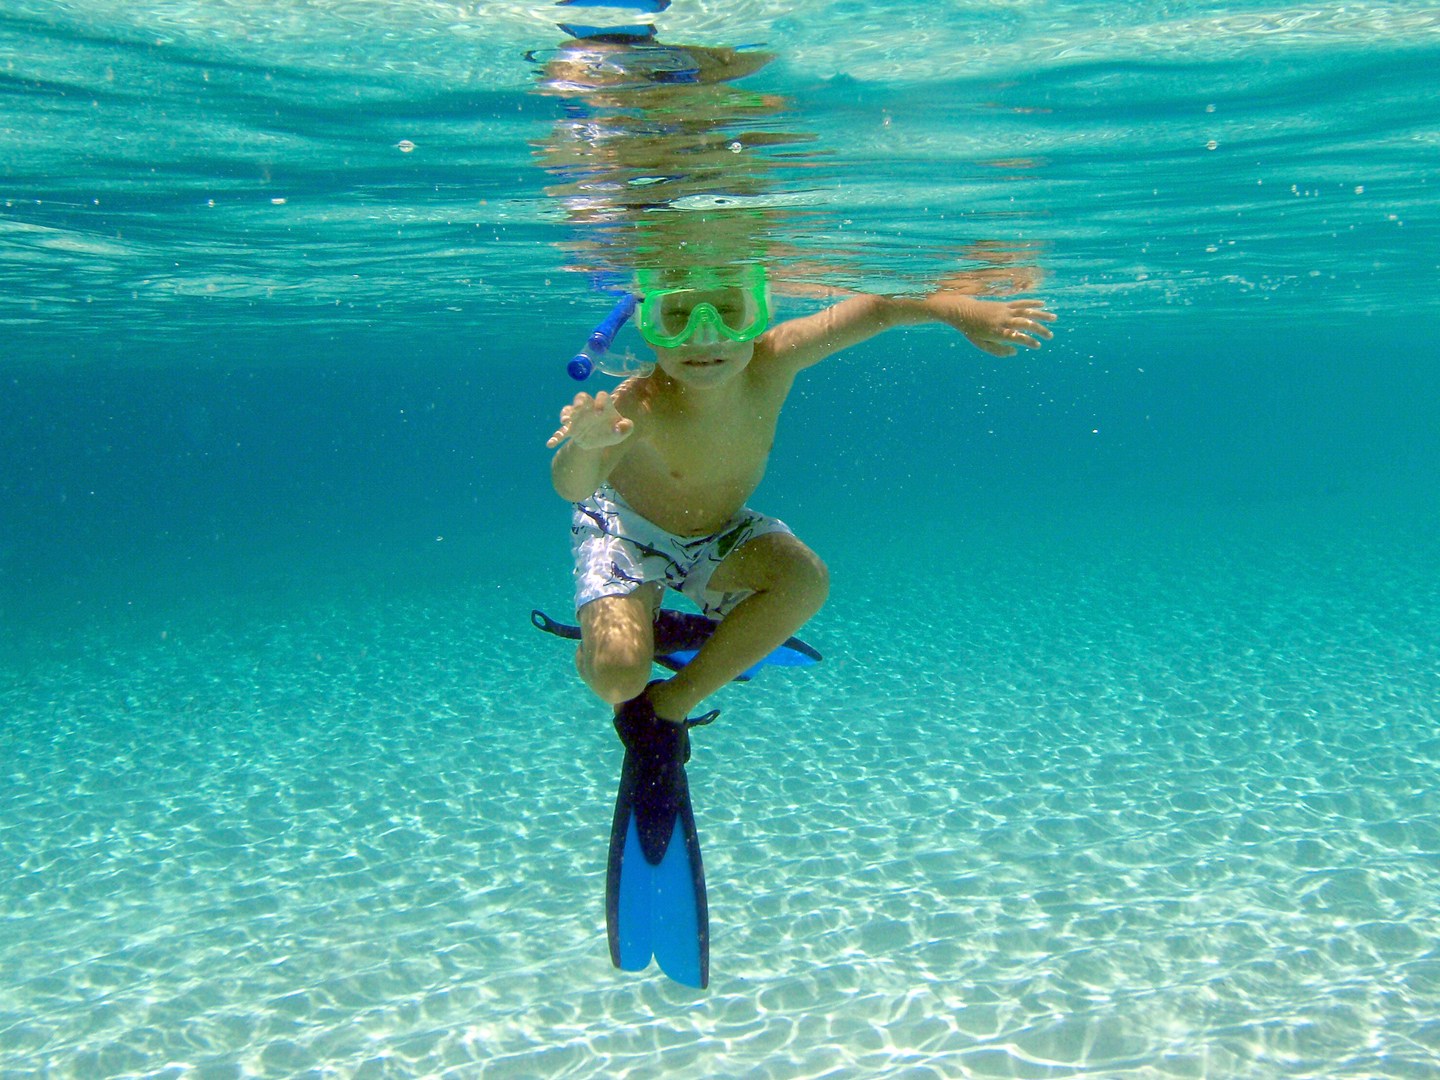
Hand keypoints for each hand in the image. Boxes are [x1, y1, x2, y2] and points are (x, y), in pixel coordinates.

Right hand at [546, 390, 633, 449]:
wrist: (602, 438)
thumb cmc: (614, 430)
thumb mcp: (624, 430)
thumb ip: (626, 427)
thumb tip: (618, 427)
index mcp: (603, 404)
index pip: (602, 397)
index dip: (600, 401)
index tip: (600, 413)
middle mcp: (588, 407)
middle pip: (581, 398)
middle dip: (579, 401)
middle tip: (578, 406)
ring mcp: (578, 417)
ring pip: (568, 410)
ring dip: (565, 414)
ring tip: (565, 421)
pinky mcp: (571, 428)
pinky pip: (562, 431)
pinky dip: (556, 437)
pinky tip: (551, 444)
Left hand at [932, 294, 1056, 357]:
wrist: (963, 312)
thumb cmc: (973, 332)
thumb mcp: (982, 345)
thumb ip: (998, 351)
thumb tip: (1015, 352)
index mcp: (998, 332)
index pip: (1018, 337)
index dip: (1029, 342)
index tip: (1037, 346)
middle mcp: (1003, 320)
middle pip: (1025, 323)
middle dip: (1039, 329)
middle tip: (1050, 336)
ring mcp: (1005, 311)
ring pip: (1026, 311)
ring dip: (1041, 315)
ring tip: (1054, 318)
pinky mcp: (1005, 305)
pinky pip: (1020, 303)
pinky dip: (1032, 303)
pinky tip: (1043, 305)